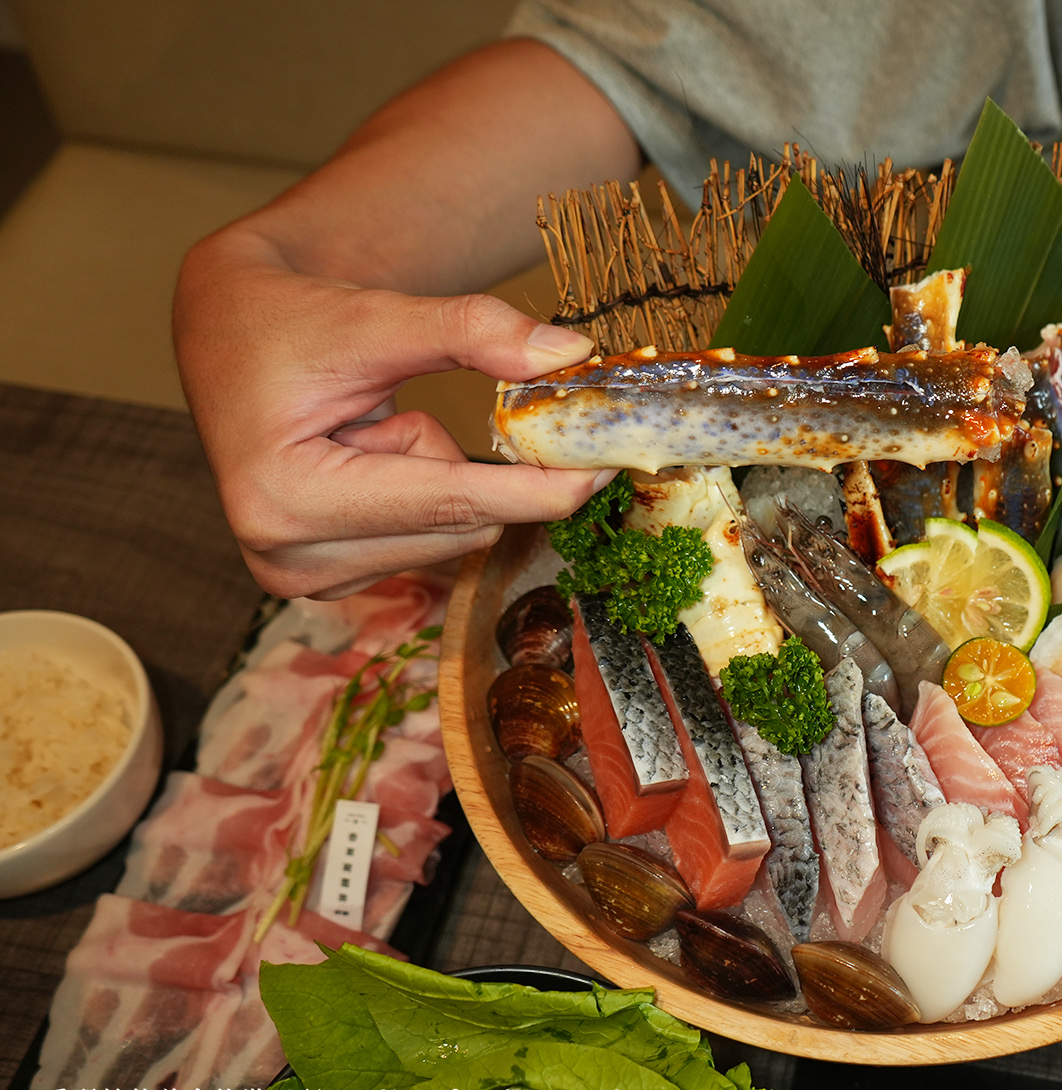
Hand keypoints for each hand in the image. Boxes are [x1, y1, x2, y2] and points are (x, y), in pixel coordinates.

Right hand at [175, 229, 609, 598]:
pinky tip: (371, 455)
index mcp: (286, 497)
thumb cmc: (286, 321)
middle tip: (444, 405)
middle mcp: (290, 556)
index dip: (541, 488)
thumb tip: (570, 352)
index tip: (608, 468)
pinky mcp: (328, 579)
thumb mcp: (378, 313)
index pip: (451, 502)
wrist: (227, 333)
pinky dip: (427, 492)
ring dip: (442, 474)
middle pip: (462, 527)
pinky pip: (432, 540)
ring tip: (373, 425)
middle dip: (476, 466)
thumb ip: (473, 330)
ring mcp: (306, 577)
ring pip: (454, 536)